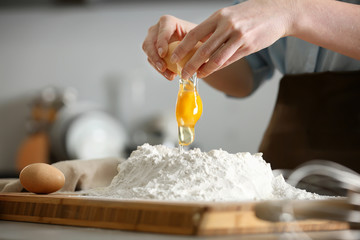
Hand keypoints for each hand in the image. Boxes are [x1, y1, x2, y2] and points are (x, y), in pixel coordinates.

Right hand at [142, 15, 196, 79]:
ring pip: (149, 53)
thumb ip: (198, 44)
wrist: (193, 43)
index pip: (162, 31)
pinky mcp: (152, 51)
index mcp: (168, 22)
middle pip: (150, 43)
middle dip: (155, 57)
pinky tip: (169, 74)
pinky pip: (152, 61)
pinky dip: (159, 69)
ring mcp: (153, 40)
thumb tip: (198, 58)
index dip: (161, 42)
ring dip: (157, 65)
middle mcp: (157, 29)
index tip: (163, 54)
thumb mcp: (200, 38)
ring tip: (169, 75)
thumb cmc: (197, 38)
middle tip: (163, 67)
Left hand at [172, 0, 295, 79]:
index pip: (195, 34)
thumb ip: (215, 29)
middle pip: (203, 49)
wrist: (277, 12)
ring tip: (196, 75)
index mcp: (219, 16)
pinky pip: (229, 60)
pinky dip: (217, 68)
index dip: (182, 48)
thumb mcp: (229, 16)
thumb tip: (199, 46)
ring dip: (204, 69)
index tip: (174, 58)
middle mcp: (227, 25)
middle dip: (190, 63)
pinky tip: (210, 72)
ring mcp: (238, 36)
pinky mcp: (248, 46)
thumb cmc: (250, 14)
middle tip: (183, 73)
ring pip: (216, 58)